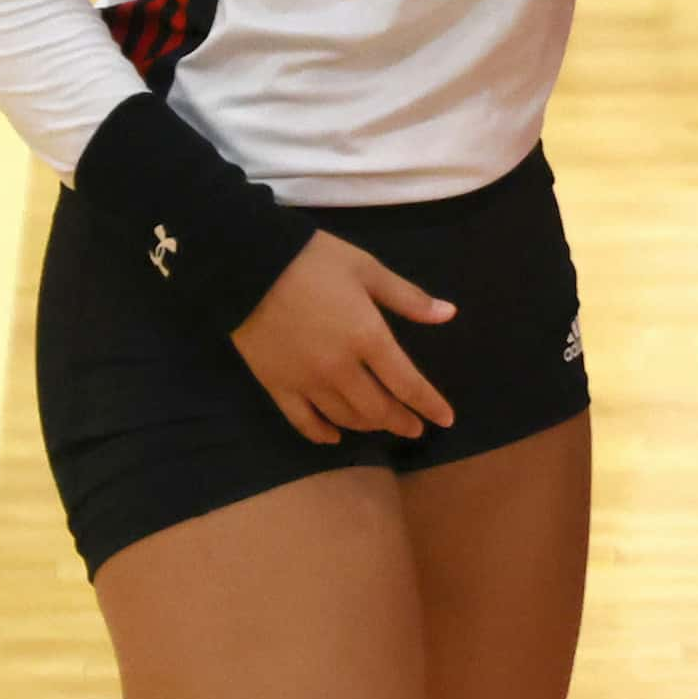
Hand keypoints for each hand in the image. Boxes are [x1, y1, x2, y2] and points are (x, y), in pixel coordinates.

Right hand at [229, 231, 456, 444]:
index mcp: (368, 338)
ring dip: (367, 425)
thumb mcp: (368, 270)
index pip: (407, 383)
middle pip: (377, 408)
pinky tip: (334, 436)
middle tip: (415, 428)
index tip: (446, 419)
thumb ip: (409, 297)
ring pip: (344, 417)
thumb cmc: (314, 262)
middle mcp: (340, 368)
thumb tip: (449, 314)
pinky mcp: (276, 385)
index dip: (429, 405)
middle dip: (401, 421)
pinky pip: (302, 421)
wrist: (248, 267)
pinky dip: (321, 433)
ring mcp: (305, 381)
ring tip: (381, 424)